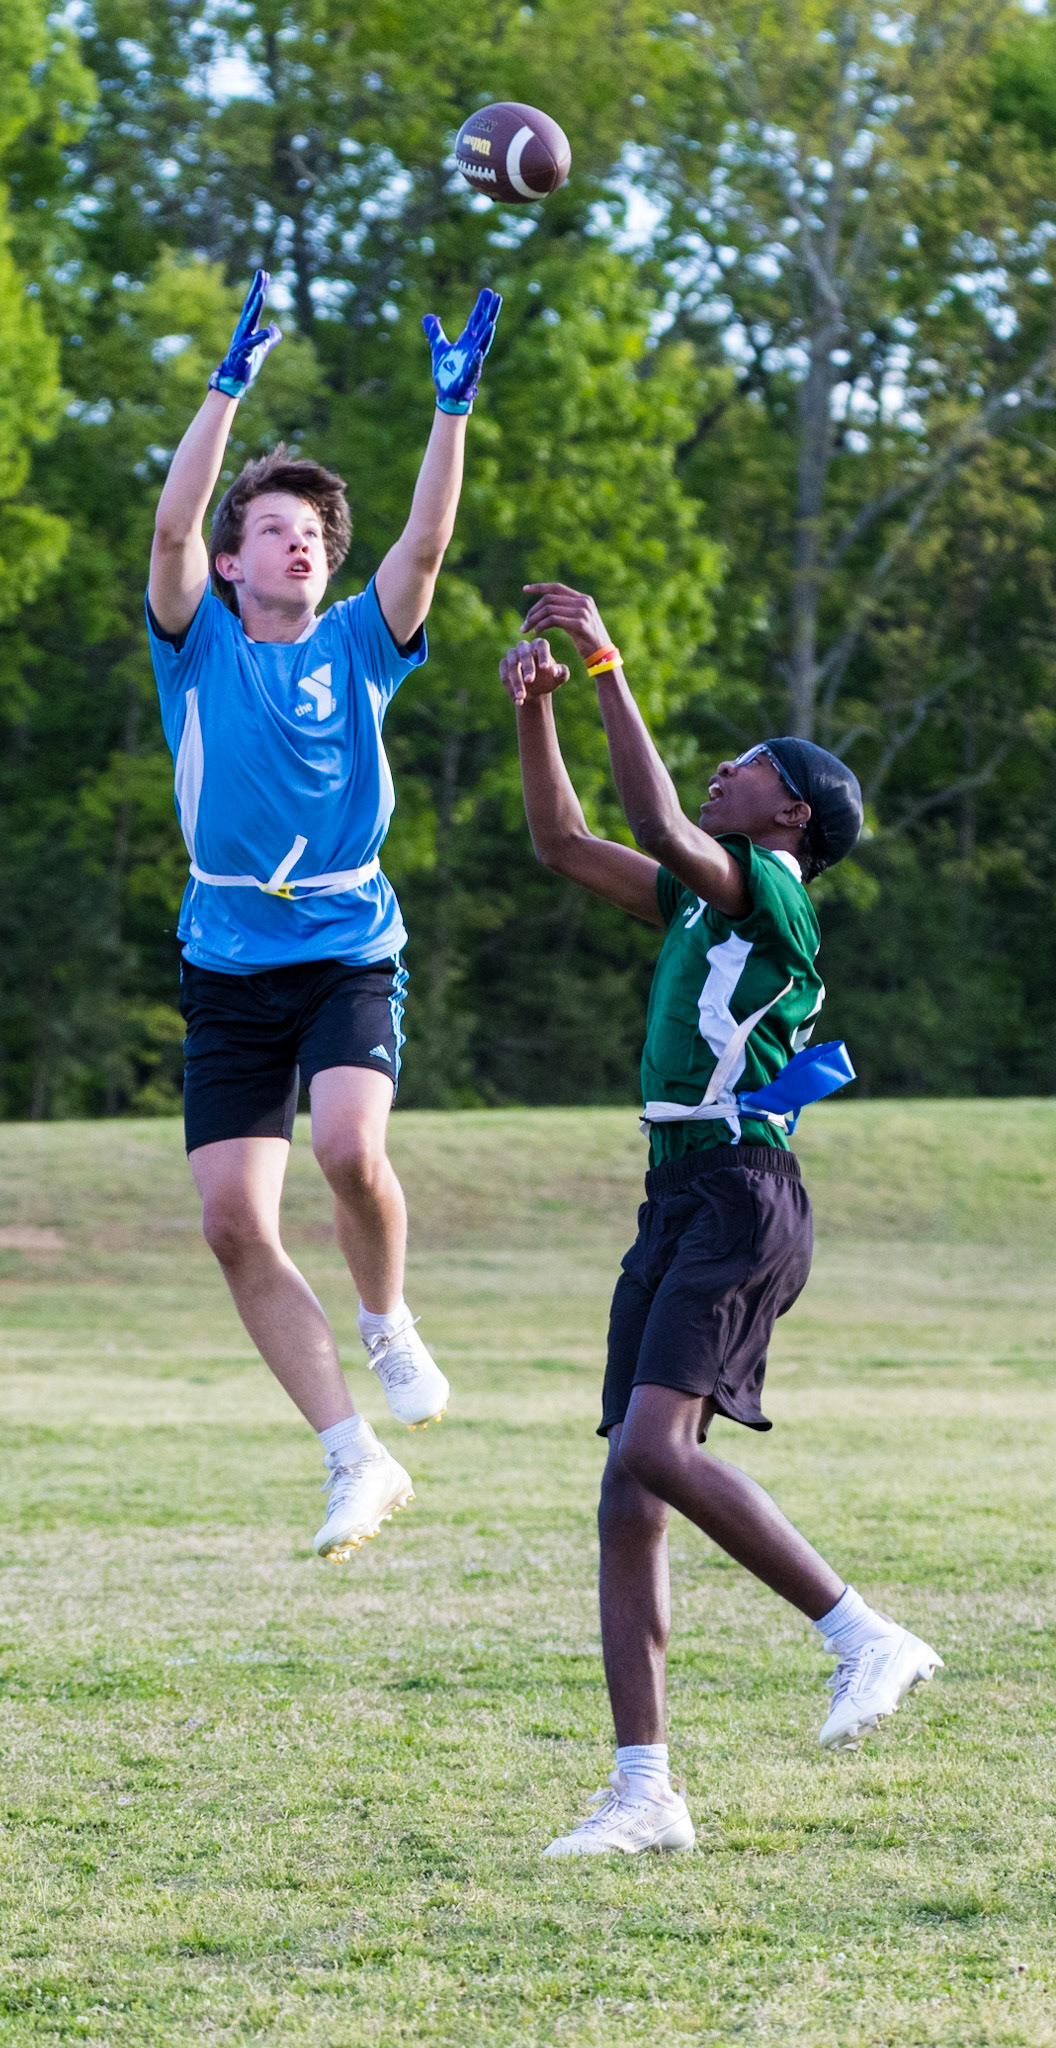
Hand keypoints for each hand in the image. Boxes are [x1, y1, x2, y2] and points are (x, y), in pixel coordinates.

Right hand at [208, 270, 281, 399]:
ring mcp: (242, 340)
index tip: (265, 274)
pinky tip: (267, 330)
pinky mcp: (242, 353)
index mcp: (249, 328)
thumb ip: (270, 338)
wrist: (234, 380)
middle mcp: (244, 330)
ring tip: (260, 293)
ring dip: (254, 307)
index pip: (255, 304)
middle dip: (257, 289)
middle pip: (251, 305)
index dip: (260, 289)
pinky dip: (259, 337)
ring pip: (249, 320)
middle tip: (261, 273)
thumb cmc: (246, 364)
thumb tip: (275, 328)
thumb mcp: (262, 349)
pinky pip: (251, 343)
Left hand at [422, 288, 502, 413]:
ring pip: (481, 346)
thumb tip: (429, 316)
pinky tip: (478, 351)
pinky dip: (476, 359)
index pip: (476, 320)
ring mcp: (472, 362)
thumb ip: (435, 332)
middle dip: (489, 313)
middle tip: (497, 296)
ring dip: (487, 335)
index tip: (489, 292)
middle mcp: (472, 349)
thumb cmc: (447, 373)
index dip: (482, 306)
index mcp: (467, 342)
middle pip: (483, 328)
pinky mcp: (467, 377)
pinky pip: (473, 367)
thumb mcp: (439, 348)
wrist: (447, 395)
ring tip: (491, 322)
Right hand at [499, 637, 570, 708]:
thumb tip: (553, 671)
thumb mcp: (560, 677)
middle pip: (524, 652)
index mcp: (540, 646)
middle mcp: (525, 648)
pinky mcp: (504, 666)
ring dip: (516, 681)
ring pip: (511, 664)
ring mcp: (513, 656)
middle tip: (530, 681)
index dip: (542, 654)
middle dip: (527, 667)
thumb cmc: (550, 679)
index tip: (545, 667)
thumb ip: (561, 672)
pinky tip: (518, 701)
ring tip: (522, 696)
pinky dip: (510, 688)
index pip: (541, 644)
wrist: (537, 690)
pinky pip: (504, 675)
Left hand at [521, 583, 612, 662]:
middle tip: (525, 623)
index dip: (539, 587)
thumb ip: (567, 611)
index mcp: (584, 599)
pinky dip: (541, 625)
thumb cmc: (588, 642)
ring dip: (534, 619)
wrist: (603, 657)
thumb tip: (548, 606)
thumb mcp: (578, 622)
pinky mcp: (580, 624)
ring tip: (527, 629)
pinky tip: (537, 633)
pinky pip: (553, 620)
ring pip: (549, 609)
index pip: (557, 587)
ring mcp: (583, 612)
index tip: (525, 589)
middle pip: (549, 599)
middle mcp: (584, 602)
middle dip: (533, 610)